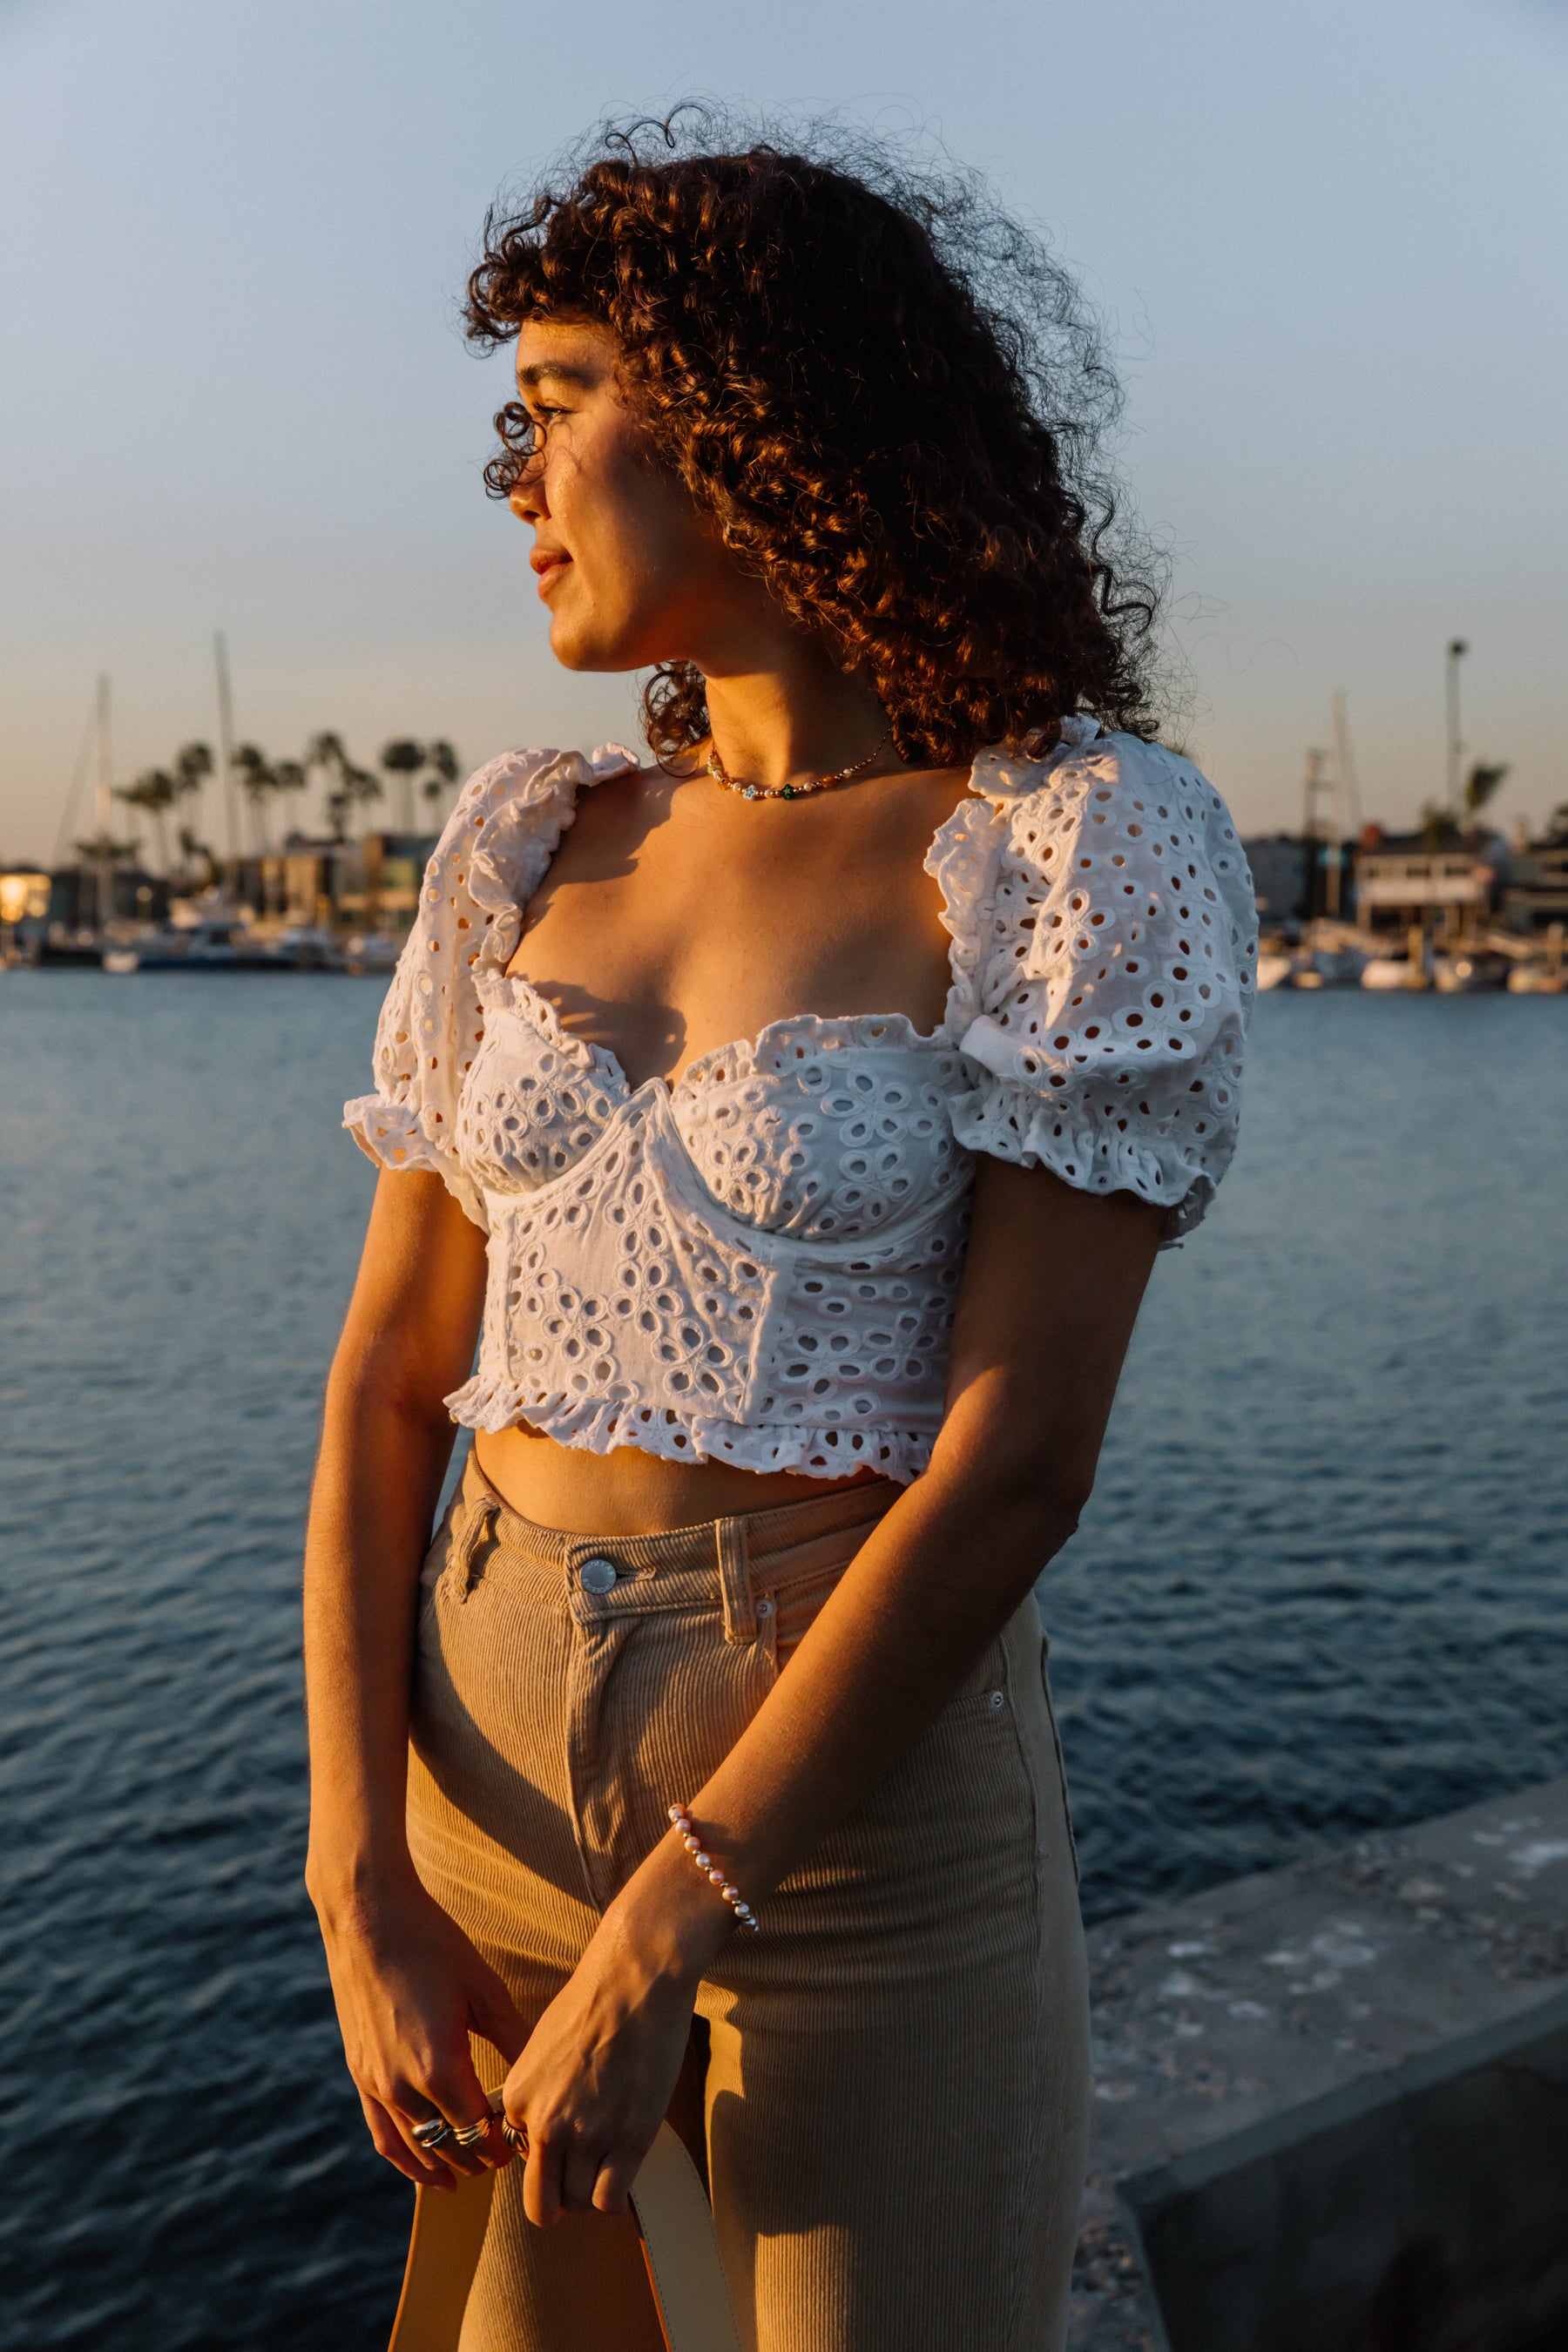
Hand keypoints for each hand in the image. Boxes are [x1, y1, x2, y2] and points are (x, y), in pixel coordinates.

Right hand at [313, 1862, 528, 2189]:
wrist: (367, 1917)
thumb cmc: (432, 1944)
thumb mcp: (483, 1989)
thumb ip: (513, 2038)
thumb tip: (542, 2076)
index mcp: (440, 2066)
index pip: (480, 2132)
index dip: (504, 2144)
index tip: (523, 2141)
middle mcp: (403, 2086)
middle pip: (449, 2146)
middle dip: (479, 2155)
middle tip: (505, 2154)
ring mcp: (376, 2084)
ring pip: (415, 2149)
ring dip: (445, 2163)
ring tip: (471, 2169)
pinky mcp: (360, 2075)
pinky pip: (383, 2135)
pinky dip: (406, 2158)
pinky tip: (426, 2165)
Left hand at [501, 1849, 725, 2225]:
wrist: (636, 1976)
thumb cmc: (594, 1998)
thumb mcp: (541, 2044)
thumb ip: (534, 2089)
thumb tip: (535, 2122)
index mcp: (520, 2098)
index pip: (520, 2159)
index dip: (546, 2152)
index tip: (567, 2137)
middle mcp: (546, 2123)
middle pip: (541, 2203)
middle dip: (557, 2199)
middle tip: (579, 2177)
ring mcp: (588, 2134)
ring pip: (579, 2203)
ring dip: (592, 2190)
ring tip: (609, 2161)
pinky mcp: (628, 2137)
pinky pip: (610, 2199)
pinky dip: (616, 2193)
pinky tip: (625, 2166)